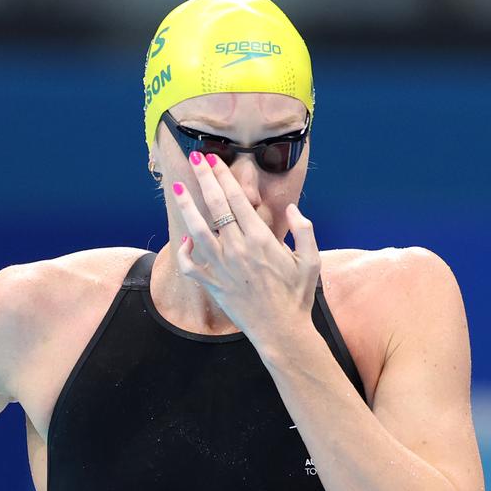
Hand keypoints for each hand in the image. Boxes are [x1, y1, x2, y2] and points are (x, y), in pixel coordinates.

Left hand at [172, 152, 319, 345]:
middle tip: (195, 159)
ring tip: (179, 188)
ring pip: (197, 230)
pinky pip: (189, 266)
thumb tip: (292, 209)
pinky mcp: (212, 284)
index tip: (213, 161)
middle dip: (204, 180)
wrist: (281, 331)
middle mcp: (238, 249)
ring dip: (187, 207)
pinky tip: (186, 239)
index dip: (223, 177)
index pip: (237, 200)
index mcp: (261, 239)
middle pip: (216, 207)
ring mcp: (222, 267)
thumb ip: (305, 230)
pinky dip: (184, 251)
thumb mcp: (312, 260)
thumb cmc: (297, 295)